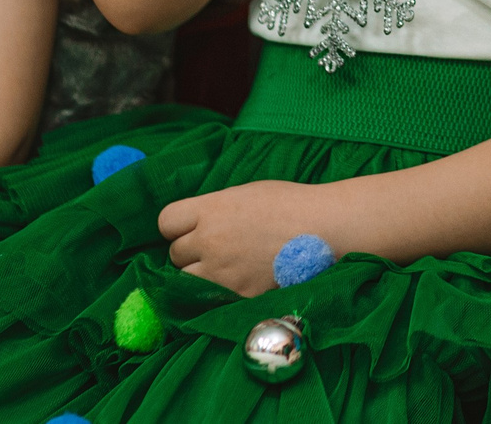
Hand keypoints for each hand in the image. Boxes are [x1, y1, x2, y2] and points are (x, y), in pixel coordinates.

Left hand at [158, 178, 334, 296]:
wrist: (324, 227)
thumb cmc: (289, 203)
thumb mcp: (244, 194)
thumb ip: (215, 209)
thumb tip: (196, 223)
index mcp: (210, 209)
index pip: (166, 221)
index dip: (177, 225)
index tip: (190, 227)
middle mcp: (209, 240)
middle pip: (175, 253)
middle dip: (191, 251)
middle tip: (215, 247)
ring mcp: (221, 271)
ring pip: (186, 280)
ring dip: (199, 274)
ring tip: (223, 267)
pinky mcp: (237, 293)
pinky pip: (212, 296)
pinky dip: (220, 290)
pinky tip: (239, 278)